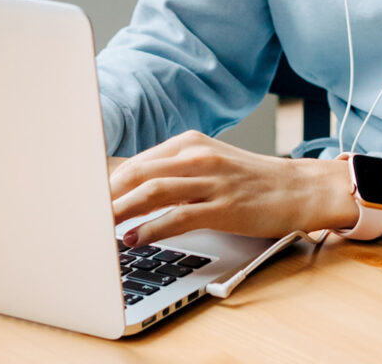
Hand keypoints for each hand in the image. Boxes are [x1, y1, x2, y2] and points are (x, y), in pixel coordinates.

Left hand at [109, 130, 360, 246]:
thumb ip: (173, 174)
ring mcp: (211, 181)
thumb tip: (129, 193)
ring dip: (120, 211)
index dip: (106, 183)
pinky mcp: (224, 206)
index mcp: (189, 143)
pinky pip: (179, 216)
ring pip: (152, 191)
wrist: (299, 189)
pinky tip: (135, 238)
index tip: (85, 200)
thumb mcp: (209, 165)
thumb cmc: (251, 181)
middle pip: (137, 173)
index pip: (136, 162)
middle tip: (82, 216)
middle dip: (105, 196)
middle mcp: (197, 156)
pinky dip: (152, 228)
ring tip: (98, 228)